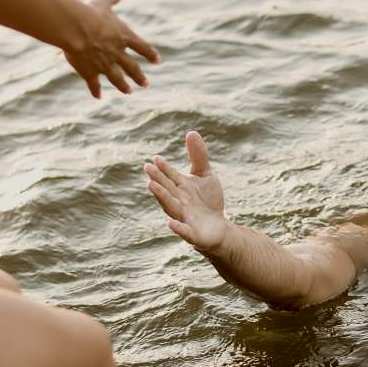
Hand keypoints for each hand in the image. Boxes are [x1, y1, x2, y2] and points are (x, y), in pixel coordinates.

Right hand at [62, 0, 160, 98]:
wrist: (75, 29)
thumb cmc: (89, 12)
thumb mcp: (103, 1)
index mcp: (123, 37)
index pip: (142, 47)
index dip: (150, 54)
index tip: (157, 61)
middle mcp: (117, 53)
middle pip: (132, 67)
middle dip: (139, 76)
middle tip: (146, 84)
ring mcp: (105, 64)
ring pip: (117, 78)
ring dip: (123, 86)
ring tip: (128, 92)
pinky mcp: (90, 72)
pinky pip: (94, 84)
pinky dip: (96, 90)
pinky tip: (98, 96)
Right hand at [144, 131, 228, 251]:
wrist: (219, 228)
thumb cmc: (208, 201)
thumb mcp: (205, 175)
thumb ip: (198, 156)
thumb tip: (191, 132)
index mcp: (180, 188)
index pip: (170, 176)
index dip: (163, 168)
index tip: (155, 158)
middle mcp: (178, 202)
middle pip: (166, 190)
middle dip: (158, 179)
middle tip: (148, 167)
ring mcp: (184, 218)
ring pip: (171, 207)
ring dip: (161, 197)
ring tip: (150, 186)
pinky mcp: (193, 234)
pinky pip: (184, 232)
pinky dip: (178, 228)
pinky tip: (171, 224)